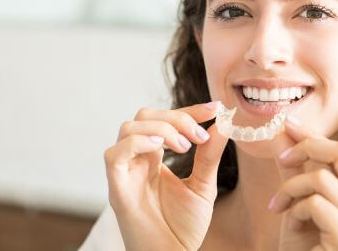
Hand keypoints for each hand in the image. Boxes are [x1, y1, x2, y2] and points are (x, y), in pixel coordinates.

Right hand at [103, 101, 228, 250]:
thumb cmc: (183, 228)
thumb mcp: (203, 186)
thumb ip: (209, 155)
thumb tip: (222, 124)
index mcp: (154, 158)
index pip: (165, 120)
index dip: (188, 110)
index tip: (215, 109)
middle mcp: (136, 160)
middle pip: (144, 116)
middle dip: (176, 117)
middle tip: (199, 135)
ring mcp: (125, 172)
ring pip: (128, 128)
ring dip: (161, 129)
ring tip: (185, 146)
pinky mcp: (116, 187)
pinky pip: (115, 153)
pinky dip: (137, 143)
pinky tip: (161, 149)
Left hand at [270, 118, 337, 250]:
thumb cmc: (306, 249)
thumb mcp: (301, 203)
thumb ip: (299, 169)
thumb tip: (287, 130)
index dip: (315, 136)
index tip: (287, 124)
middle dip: (308, 147)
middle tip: (282, 160)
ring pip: (322, 178)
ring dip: (291, 189)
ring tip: (280, 207)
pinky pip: (316, 203)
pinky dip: (295, 209)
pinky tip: (290, 225)